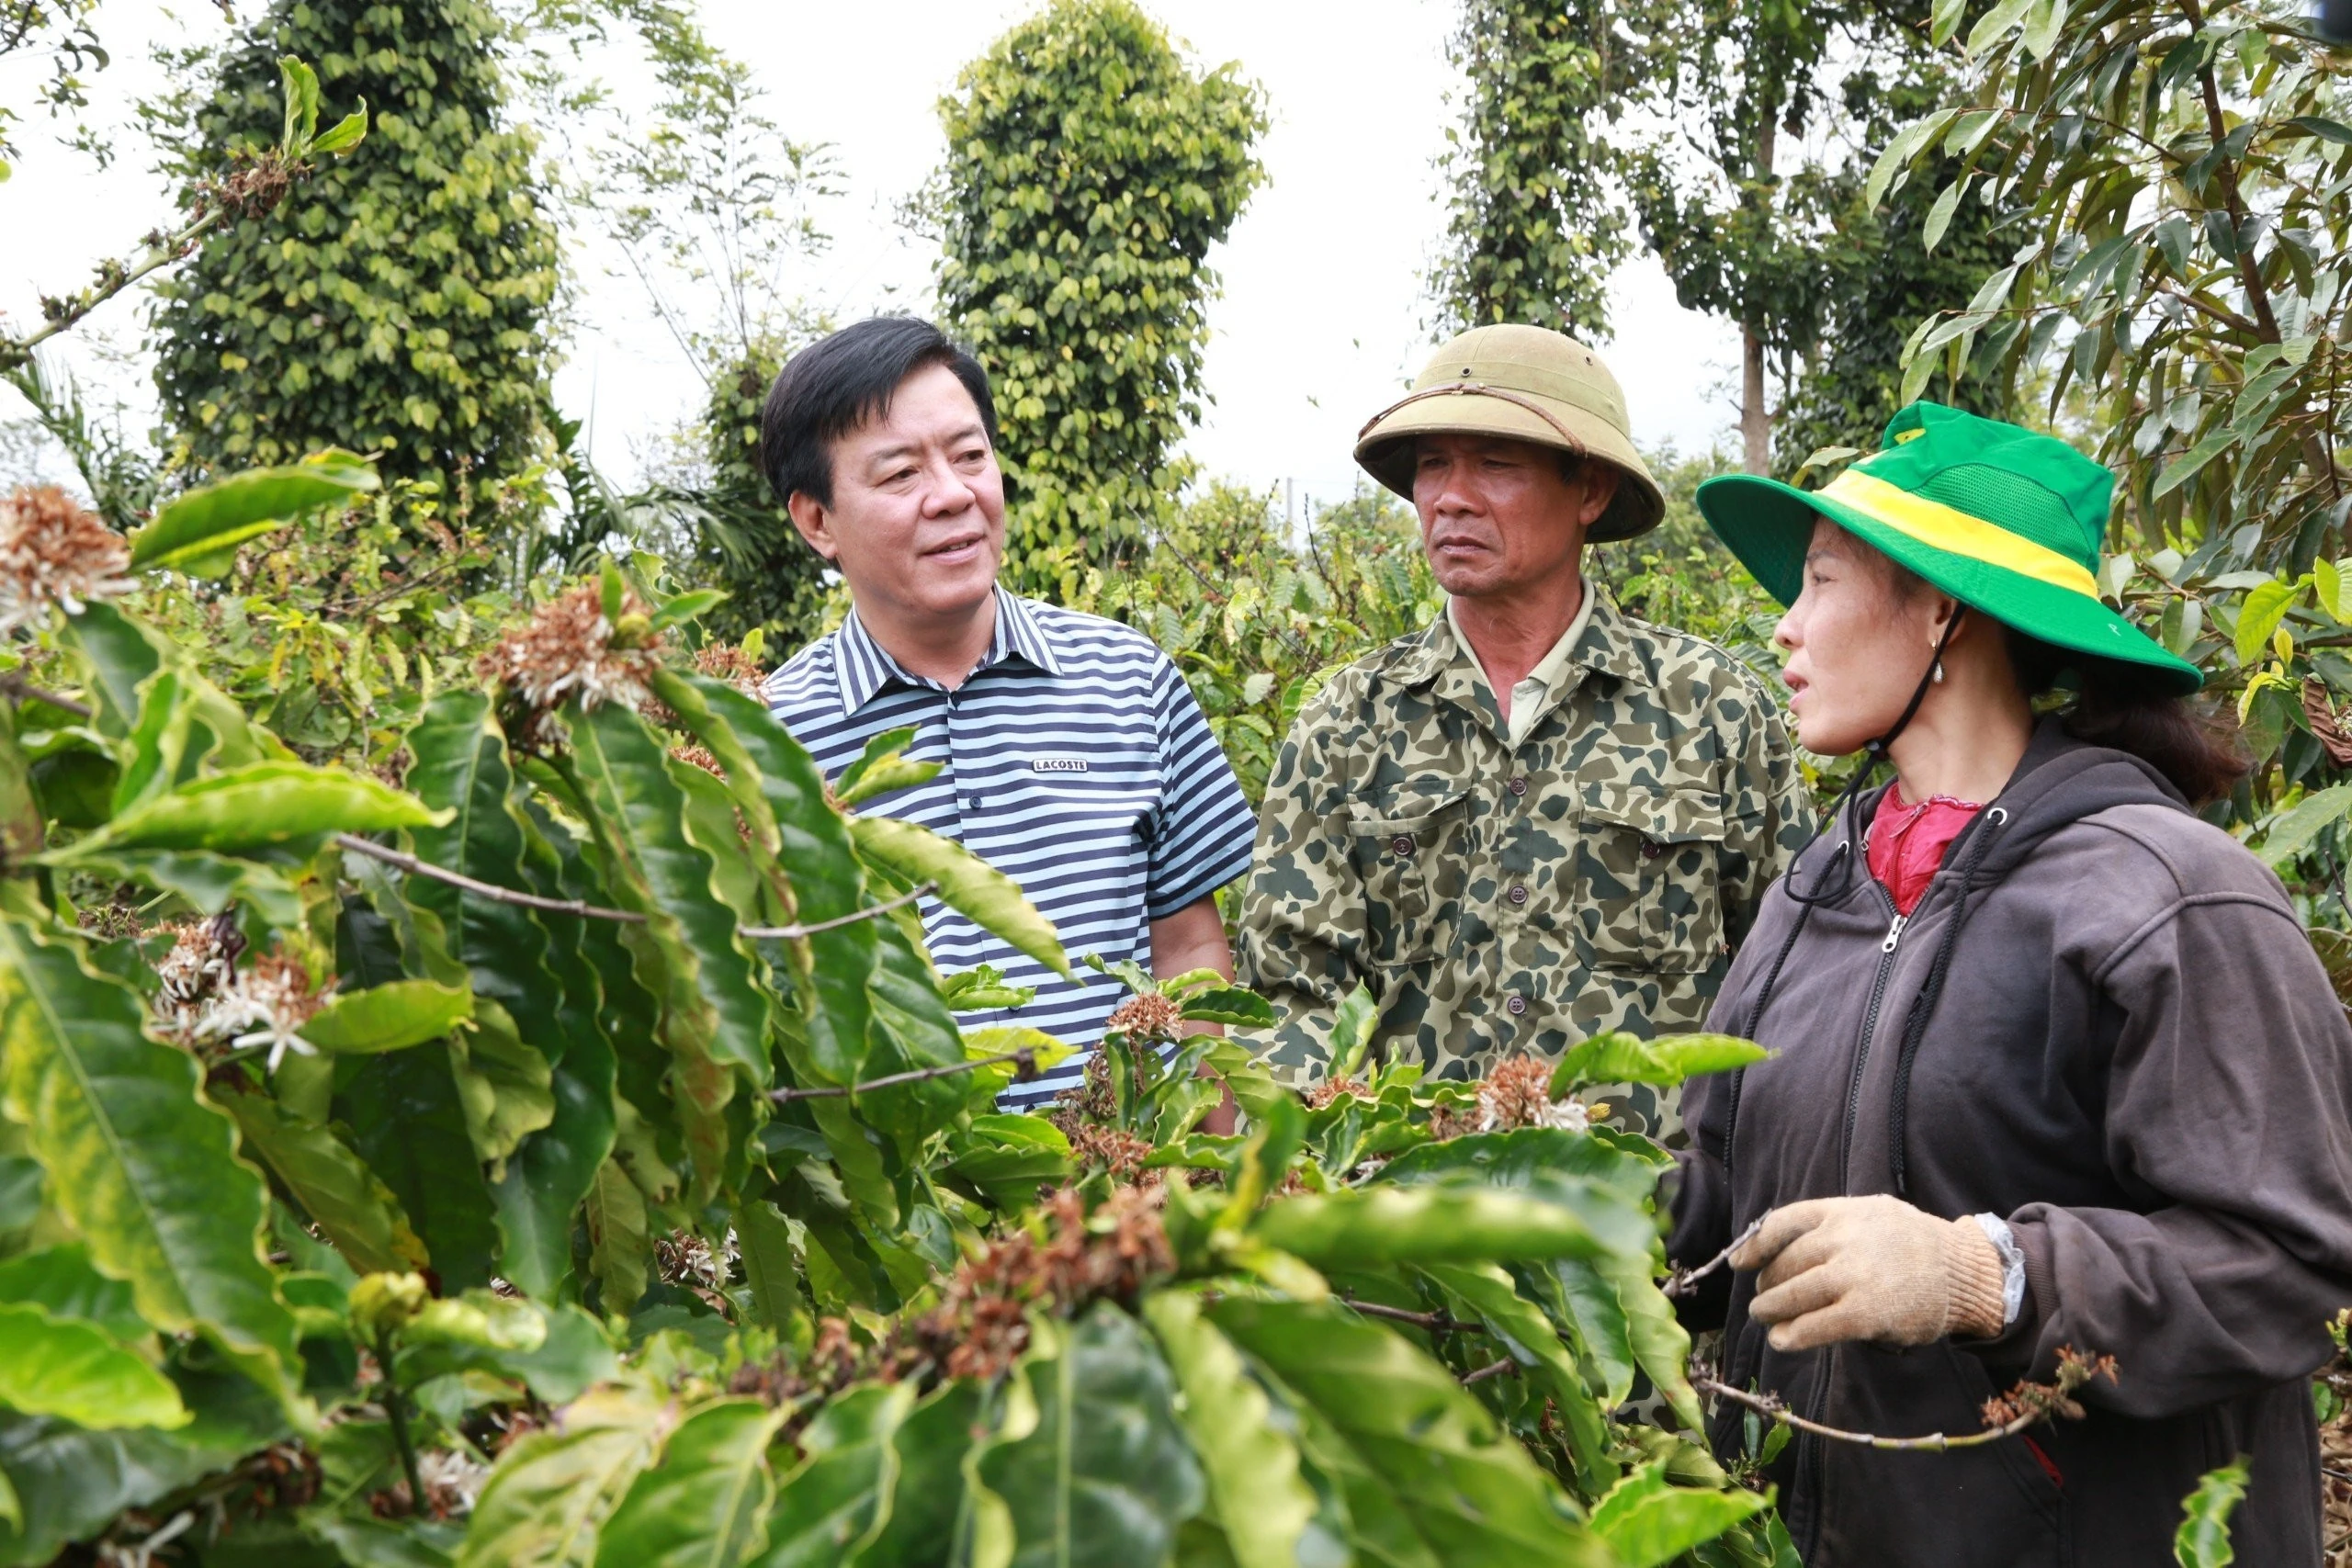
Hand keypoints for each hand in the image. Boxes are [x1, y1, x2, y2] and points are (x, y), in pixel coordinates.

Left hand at [1730, 1195, 2005, 1351]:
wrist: (1962, 1272)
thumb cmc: (1912, 1244)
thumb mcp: (1871, 1214)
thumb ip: (1832, 1226)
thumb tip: (1780, 1247)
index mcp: (1841, 1211)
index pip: (1782, 1222)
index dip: (1754, 1244)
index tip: (1739, 1262)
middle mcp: (1843, 1239)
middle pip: (1786, 1263)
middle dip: (1767, 1282)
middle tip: (1761, 1296)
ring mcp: (1853, 1276)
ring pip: (1794, 1294)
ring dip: (1772, 1309)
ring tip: (1764, 1317)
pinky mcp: (1865, 1313)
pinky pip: (1816, 1325)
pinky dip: (1793, 1335)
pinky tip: (1782, 1340)